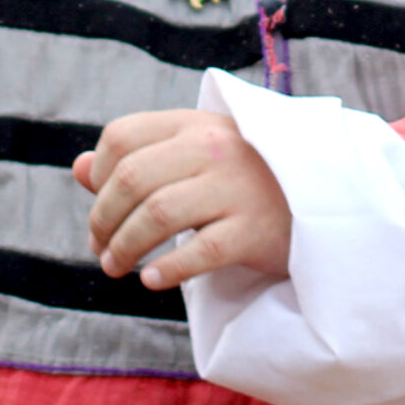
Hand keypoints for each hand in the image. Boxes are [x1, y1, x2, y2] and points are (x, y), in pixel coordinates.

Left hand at [73, 108, 291, 290]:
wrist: (325, 197)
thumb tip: (79, 168)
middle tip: (101, 248)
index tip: (100, 205)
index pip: (122, 136)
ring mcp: (237, 188)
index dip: (97, 174)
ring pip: (157, 216)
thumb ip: (140, 156)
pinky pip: (199, 252)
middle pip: (131, 178)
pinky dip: (167, 270)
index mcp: (195, 123)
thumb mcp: (196, 153)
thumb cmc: (249, 178)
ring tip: (116, 267)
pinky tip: (153, 280)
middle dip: (103, 220)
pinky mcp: (255, 229)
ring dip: (124, 248)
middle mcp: (214, 148)